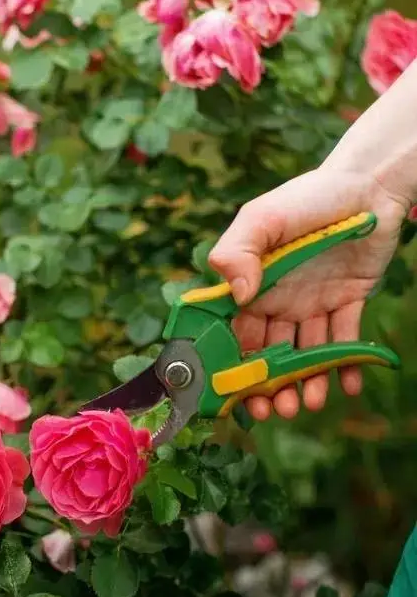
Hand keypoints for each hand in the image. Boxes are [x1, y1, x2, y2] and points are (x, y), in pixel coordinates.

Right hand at [207, 165, 408, 420]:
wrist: (367, 185)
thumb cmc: (307, 198)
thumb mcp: (262, 217)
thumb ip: (238, 252)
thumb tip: (239, 296)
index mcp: (250, 284)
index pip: (233, 331)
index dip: (230, 364)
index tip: (233, 392)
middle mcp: (277, 298)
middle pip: (267, 351)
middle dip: (267, 384)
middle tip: (273, 411)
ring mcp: (311, 303)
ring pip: (303, 352)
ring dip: (305, 382)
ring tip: (311, 405)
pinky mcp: (347, 302)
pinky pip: (344, 340)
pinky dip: (345, 364)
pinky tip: (346, 386)